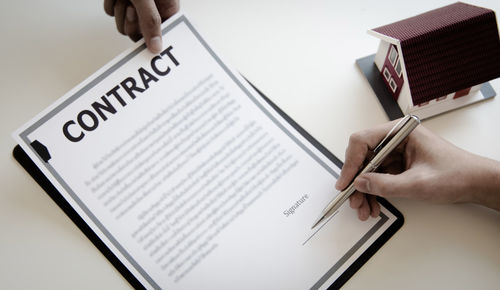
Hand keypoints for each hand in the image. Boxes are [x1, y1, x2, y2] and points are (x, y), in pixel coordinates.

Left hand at [104, 0, 179, 52]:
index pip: (163, 33)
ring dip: (120, 12)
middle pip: (139, 33)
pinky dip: (111, 3)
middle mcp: (152, 8)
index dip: (153, 39)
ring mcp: (135, 6)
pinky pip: (112, 12)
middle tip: (132, 9)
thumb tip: (156, 47)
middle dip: (131, 23)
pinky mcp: (119, 1)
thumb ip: (151, 22)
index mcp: (166, 6)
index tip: (147, 47)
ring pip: (123, 26)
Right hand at [335, 119, 499, 220]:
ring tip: (364, 208)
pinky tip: (374, 205)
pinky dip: (374, 192)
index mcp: (401, 131)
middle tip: (354, 199)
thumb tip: (360, 183)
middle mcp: (396, 139)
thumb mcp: (418, 183)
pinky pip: (378, 177)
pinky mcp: (399, 165)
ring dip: (364, 191)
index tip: (346, 182)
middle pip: (363, 157)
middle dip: (357, 181)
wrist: (476, 183)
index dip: (351, 162)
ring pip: (368, 170)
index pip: (363, 140)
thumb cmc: (457, 174)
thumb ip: (385, 184)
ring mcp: (397, 152)